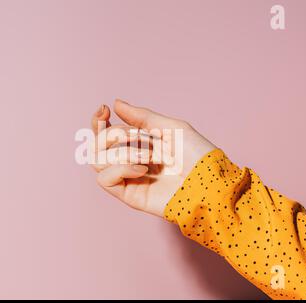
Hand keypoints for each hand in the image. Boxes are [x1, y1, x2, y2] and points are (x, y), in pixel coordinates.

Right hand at [91, 99, 215, 216]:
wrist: (210, 183)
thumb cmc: (197, 155)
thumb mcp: (170, 127)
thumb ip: (141, 117)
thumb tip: (116, 103)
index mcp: (138, 145)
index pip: (103, 134)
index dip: (97, 121)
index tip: (105, 110)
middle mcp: (129, 161)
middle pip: (95, 147)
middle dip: (110, 134)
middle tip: (135, 136)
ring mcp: (128, 179)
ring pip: (97, 161)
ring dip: (121, 152)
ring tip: (148, 155)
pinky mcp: (129, 195)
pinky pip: (105, 179)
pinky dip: (121, 168)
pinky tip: (142, 168)